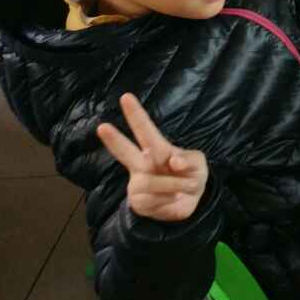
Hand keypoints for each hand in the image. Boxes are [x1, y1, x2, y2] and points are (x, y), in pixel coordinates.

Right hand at [95, 93, 207, 222]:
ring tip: (187, 187)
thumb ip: (190, 160)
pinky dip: (172, 200)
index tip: (126, 97)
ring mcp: (138, 183)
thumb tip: (174, 163)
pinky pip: (155, 201)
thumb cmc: (191, 173)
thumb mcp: (198, 163)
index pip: (146, 130)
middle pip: (125, 151)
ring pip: (148, 183)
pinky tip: (174, 198)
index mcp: (157, 148)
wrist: (191, 201)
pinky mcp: (139, 202)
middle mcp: (143, 164)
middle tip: (102, 127)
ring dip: (174, 185)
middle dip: (114, 139)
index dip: (136, 114)